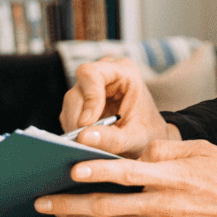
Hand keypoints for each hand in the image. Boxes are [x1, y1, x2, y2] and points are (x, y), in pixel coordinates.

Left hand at [33, 140, 216, 216]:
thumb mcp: (202, 151)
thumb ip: (165, 151)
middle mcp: (165, 205)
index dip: (96, 173)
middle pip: (108, 207)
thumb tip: (139, 155)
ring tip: (57, 211)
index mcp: (172, 178)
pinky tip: (96, 216)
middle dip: (70, 204)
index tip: (71, 170)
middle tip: (43, 201)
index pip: (126, 174)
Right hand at [59, 57, 176, 158]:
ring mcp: (90, 86)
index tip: (87, 123)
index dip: (88, 97)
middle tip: (85, 142)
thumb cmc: (147, 133)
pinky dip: (74, 128)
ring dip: (75, 125)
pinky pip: (68, 113)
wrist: (148, 137)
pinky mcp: (81, 100)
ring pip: (70, 102)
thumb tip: (83, 138)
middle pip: (77, 90)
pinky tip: (88, 139)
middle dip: (79, 118)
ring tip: (90, 144)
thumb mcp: (135, 139)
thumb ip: (113, 139)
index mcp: (124, 72)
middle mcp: (104, 73)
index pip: (93, 74)